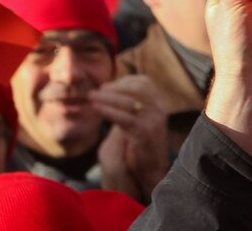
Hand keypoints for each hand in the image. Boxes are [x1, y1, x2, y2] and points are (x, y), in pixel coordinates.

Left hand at [91, 75, 168, 200]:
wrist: (152, 170)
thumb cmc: (141, 145)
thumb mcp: (140, 120)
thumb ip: (130, 106)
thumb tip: (111, 91)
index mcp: (159, 104)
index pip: (144, 82)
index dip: (124, 81)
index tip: (107, 86)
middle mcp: (159, 110)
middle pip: (136, 88)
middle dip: (114, 87)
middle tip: (97, 91)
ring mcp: (153, 121)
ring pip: (128, 101)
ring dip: (107, 97)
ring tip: (91, 97)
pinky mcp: (144, 133)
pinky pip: (123, 117)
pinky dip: (108, 110)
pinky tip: (96, 109)